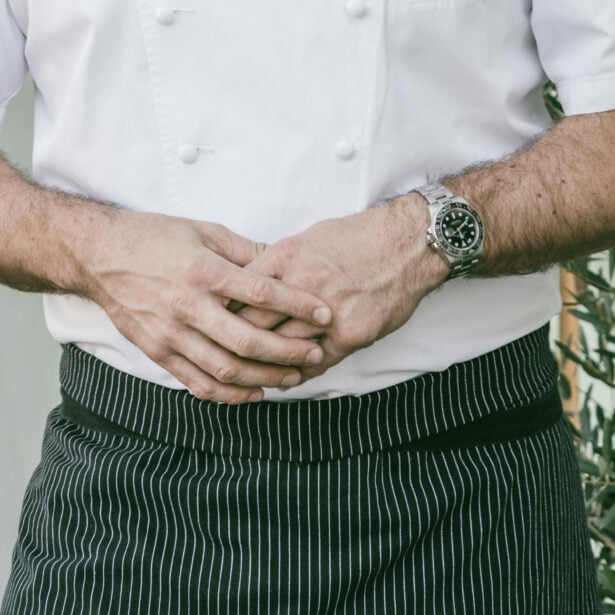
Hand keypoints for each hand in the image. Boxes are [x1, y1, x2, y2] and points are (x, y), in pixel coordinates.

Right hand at [79, 210, 333, 402]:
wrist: (101, 256)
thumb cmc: (155, 237)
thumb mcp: (203, 231)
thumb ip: (244, 251)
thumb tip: (284, 262)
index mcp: (202, 270)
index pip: (260, 293)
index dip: (297, 306)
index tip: (324, 313)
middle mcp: (187, 306)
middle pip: (246, 341)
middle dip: (287, 352)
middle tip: (315, 354)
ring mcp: (170, 334)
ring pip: (225, 370)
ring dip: (264, 378)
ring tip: (293, 377)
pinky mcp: (158, 352)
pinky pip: (198, 383)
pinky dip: (230, 393)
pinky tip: (254, 390)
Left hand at [233, 196, 447, 378]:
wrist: (406, 245)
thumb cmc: (357, 238)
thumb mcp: (307, 239)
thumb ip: (277, 264)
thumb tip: (250, 283)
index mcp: (285, 258)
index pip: (239, 293)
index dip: (221, 312)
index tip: (208, 323)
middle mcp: (301, 287)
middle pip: (252, 325)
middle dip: (233, 342)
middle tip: (219, 356)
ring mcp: (326, 313)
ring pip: (282, 349)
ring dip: (264, 365)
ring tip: (248, 375)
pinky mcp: (349, 334)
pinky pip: (316, 363)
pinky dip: (299, 372)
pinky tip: (287, 377)